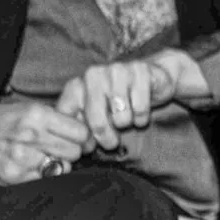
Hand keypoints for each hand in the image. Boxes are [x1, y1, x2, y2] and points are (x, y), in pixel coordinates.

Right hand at [0, 100, 92, 184]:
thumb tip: (86, 130)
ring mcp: (21, 158)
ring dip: (59, 163)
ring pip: (61, 167)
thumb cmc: (3, 120)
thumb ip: (57, 119)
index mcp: (37, 116)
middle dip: (74, 150)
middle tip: (65, 147)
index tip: (81, 138)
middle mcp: (29, 136)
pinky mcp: (14, 176)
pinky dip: (44, 174)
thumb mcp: (30, 108)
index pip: (80, 132)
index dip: (84, 136)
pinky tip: (36, 164)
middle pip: (74, 151)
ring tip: (49, 155)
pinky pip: (44, 179)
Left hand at [55, 57, 178, 151]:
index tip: (89, 146)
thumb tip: (76, 150)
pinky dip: (142, 117)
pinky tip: (140, 112)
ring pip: (121, 116)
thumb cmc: (116, 103)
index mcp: (77, 85)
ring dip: (126, 123)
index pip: (69, 116)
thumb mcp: (94, 116)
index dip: (80, 137)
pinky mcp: (141, 70)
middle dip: (106, 137)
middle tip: (112, 143)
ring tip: (127, 118)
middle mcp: (93, 74)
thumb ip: (80, 129)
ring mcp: (117, 70)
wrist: (150, 79)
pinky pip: (141, 108)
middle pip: (96, 120)